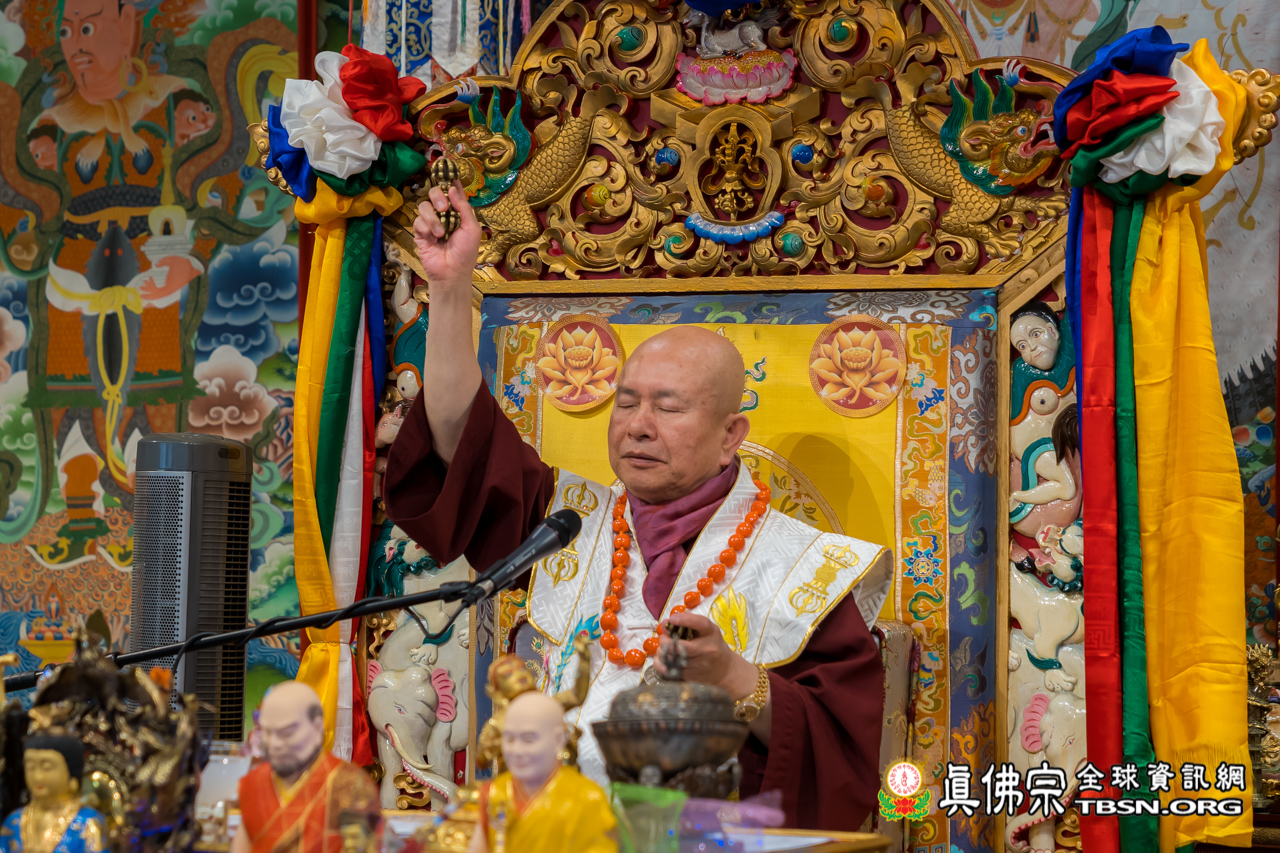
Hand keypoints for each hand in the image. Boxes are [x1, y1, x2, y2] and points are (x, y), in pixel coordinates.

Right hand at [412, 181, 481, 303]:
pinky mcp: (419, 232)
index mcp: (457, 212)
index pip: (452, 192)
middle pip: (433, 193)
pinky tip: (433, 238)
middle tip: (443, 208)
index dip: (449, 181)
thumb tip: (452, 187)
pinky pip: (417, 221)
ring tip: (440, 233)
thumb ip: (463, 207)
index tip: (447, 168)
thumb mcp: (472, 228)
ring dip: (432, 218)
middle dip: (437, 197)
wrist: (452, 272)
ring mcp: (430, 223)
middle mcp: (442, 214)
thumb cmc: (466, 253)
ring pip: (423, 206)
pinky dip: (425, 228)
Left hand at [654, 612, 757, 698]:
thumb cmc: (713, 646)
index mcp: (711, 634)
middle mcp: (706, 650)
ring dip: (662, 651)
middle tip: (664, 638)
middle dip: (665, 641)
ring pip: (671, 659)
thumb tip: (665, 623)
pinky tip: (662, 658)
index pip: (700, 624)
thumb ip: (688, 623)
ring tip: (664, 648)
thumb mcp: (707, 630)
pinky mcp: (690, 676)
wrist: (725, 670)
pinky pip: (668, 670)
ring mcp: (698, 665)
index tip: (672, 619)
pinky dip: (660, 663)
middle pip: (680, 646)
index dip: (684, 620)